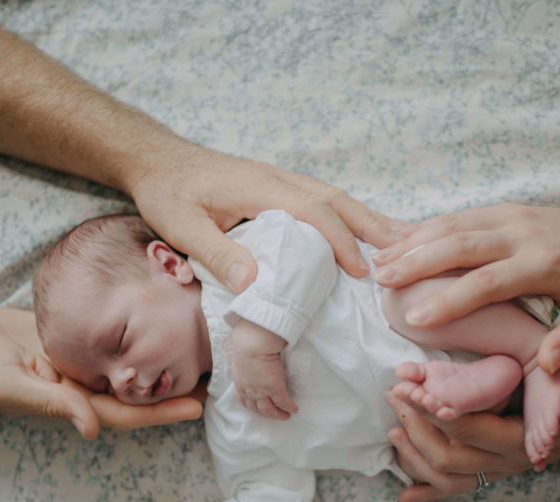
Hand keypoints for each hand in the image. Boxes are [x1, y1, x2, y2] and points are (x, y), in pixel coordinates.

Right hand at [0, 309, 202, 437]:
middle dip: (175, 389)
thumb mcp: (13, 386)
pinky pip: (113, 342)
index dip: (162, 411)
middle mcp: (84, 386)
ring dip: (163, 362)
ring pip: (130, 366)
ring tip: (201, 350)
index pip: (128, 411)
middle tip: (218, 379)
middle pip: (139, 390)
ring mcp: (81, 364)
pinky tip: (163, 324)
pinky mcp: (74, 340)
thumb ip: (52, 404)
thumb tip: (89, 430)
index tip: (199, 406)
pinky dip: (139, 338)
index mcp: (73, 403)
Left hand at [129, 143, 394, 291]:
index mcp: (261, 187)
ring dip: (364, 218)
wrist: (156, 160)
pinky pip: (320, 198)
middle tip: (403, 253)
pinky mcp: (275, 186)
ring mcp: (278, 180)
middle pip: (336, 199)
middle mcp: (277, 179)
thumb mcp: (183, 227)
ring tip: (395, 242)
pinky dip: (346, 215)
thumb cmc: (168, 193)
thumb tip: (255, 283)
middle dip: (370, 225)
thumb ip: (217, 254)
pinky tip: (358, 231)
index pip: (314, 211)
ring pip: (332, 196)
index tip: (362, 270)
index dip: (340, 241)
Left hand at [230, 319, 297, 419]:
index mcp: (240, 384)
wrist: (252, 344)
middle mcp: (249, 391)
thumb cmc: (246, 346)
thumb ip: (244, 367)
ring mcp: (262, 392)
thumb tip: (249, 365)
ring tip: (286, 416)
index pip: (245, 401)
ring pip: (269, 410)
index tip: (259, 409)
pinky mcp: (275, 389)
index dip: (252, 407)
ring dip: (278, 415)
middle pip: (257, 409)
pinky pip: (283, 402)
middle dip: (267, 414)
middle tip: (275, 415)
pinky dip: (289, 407)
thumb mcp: (240, 360)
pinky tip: (294, 409)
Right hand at [371, 203, 559, 373]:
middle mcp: (522, 233)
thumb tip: (545, 364)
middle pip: (461, 244)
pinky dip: (423, 229)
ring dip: (413, 243)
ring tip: (378, 263)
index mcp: (544, 264)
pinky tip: (397, 242)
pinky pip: (456, 216)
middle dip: (417, 262)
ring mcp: (509, 216)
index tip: (416, 319)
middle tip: (380, 281)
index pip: (489, 282)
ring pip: (453, 225)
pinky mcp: (501, 209)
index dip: (450, 300)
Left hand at [386, 363, 559, 501]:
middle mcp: (507, 461)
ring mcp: (499, 469)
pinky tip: (404, 495)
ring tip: (391, 427)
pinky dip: (428, 491)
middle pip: (449, 456)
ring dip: (414, 455)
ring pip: (447, 476)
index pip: (469, 429)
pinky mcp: (493, 469)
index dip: (435, 410)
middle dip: (415, 427)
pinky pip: (456, 488)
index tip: (410, 386)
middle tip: (394, 394)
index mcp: (525, 441)